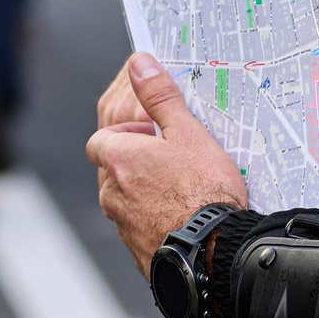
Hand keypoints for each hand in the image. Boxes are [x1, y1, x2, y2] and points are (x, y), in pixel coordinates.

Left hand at [85, 53, 247, 277]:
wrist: (217, 253)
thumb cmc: (204, 192)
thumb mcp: (187, 133)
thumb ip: (159, 97)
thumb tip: (139, 64)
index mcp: (117, 160)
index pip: (102, 138)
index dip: (125, 133)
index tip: (153, 133)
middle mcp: (111, 193)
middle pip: (112, 168)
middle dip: (136, 159)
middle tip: (171, 157)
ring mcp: (123, 225)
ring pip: (125, 198)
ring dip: (144, 188)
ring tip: (181, 184)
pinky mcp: (139, 250)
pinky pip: (140, 225)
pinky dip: (155, 215)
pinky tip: (182, 212)